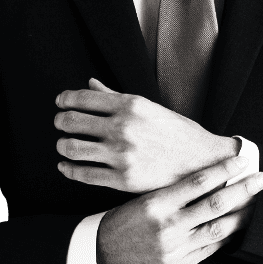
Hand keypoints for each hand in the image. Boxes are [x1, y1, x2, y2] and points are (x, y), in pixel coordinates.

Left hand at [54, 78, 236, 193]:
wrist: (202, 163)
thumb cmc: (177, 133)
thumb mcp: (150, 108)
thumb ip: (116, 96)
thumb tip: (90, 84)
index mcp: (130, 105)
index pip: (83, 98)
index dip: (65, 99)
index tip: (60, 102)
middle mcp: (123, 128)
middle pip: (72, 121)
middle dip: (60, 121)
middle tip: (60, 123)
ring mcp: (121, 155)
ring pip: (72, 148)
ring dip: (61, 145)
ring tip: (63, 145)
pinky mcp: (122, 180)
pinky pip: (84, 174)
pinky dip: (68, 169)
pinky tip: (65, 166)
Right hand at [95, 153, 262, 263]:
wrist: (101, 258)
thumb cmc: (119, 224)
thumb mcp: (139, 200)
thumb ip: (170, 192)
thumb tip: (203, 177)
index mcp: (156, 204)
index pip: (199, 181)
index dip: (225, 169)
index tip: (242, 161)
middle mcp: (168, 227)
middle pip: (217, 204)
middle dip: (244, 189)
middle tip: (262, 179)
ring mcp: (175, 249)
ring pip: (219, 229)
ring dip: (242, 215)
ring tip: (255, 204)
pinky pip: (210, 251)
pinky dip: (225, 238)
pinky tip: (236, 228)